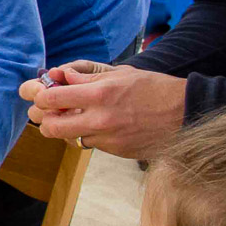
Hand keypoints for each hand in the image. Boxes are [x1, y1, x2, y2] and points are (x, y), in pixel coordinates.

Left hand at [19, 62, 185, 158]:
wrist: (185, 112)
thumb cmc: (153, 88)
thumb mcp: (120, 74)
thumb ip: (88, 77)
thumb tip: (61, 77)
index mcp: (99, 94)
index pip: (52, 99)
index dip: (41, 98)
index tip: (42, 95)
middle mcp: (100, 119)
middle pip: (51, 128)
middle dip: (45, 120)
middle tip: (50, 112)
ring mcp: (107, 138)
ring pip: (69, 139)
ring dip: (67, 129)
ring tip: (77, 117)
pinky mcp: (116, 151)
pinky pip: (91, 144)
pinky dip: (89, 135)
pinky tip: (100, 125)